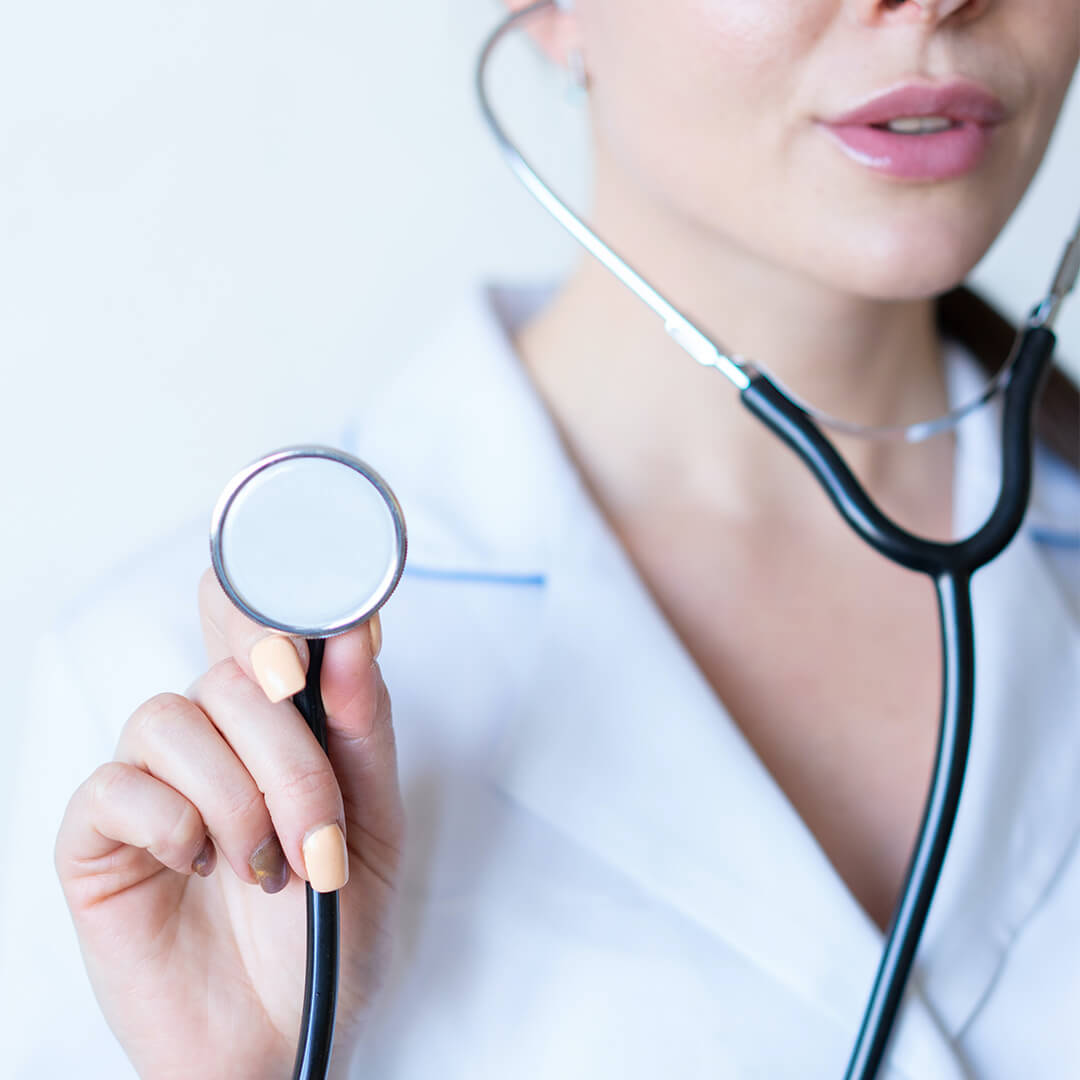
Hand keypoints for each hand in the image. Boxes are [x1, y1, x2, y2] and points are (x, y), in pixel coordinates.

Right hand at [54, 568, 403, 1079]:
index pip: (255, 620)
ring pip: (172, 717)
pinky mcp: (98, 838)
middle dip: (287, 749)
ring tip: (269, 869)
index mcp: (280, 723)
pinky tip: (201, 869)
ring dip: (238, 797)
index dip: (273, 603)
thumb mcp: (375, 824)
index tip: (313, 641)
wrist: (284, 1041)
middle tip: (320, 829)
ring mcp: (153, 783)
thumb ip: (362, 728)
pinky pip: (116, 786)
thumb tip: (354, 633)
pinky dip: (173, 824)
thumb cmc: (331, 931)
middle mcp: (215, 738)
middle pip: (229, 670)